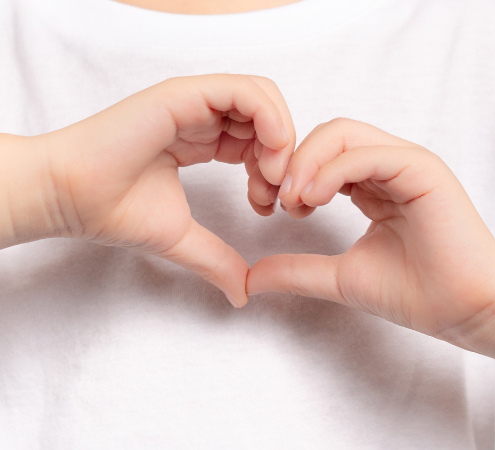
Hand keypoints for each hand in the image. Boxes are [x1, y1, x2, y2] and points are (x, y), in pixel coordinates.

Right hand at [3, 75, 295, 306]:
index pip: (262, 138)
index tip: (267, 207)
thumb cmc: (111, 209)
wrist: (68, 198)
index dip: (277, 170)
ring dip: (282, 138)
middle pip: (271, 116)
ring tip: (270, 179)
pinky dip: (270, 121)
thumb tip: (244, 293)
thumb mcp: (181, 237)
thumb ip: (217, 260)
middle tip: (277, 195)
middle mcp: (201, 115)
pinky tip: (264, 160)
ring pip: (264, 97)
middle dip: (286, 155)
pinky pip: (245, 91)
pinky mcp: (183, 95)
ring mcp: (193, 102)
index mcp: (203, 138)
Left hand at [248, 118, 494, 338]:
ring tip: (294, 200)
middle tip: (276, 199)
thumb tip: (251, 277)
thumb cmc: (422, 294)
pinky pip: (368, 153)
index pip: (324, 153)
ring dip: (307, 161)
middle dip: (292, 160)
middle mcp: (393, 167)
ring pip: (344, 133)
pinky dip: (333, 169)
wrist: (467, 310)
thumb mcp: (342, 278)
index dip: (290, 172)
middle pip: (329, 133)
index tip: (272, 209)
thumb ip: (299, 270)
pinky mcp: (424, 170)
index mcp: (377, 185)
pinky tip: (315, 198)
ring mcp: (410, 165)